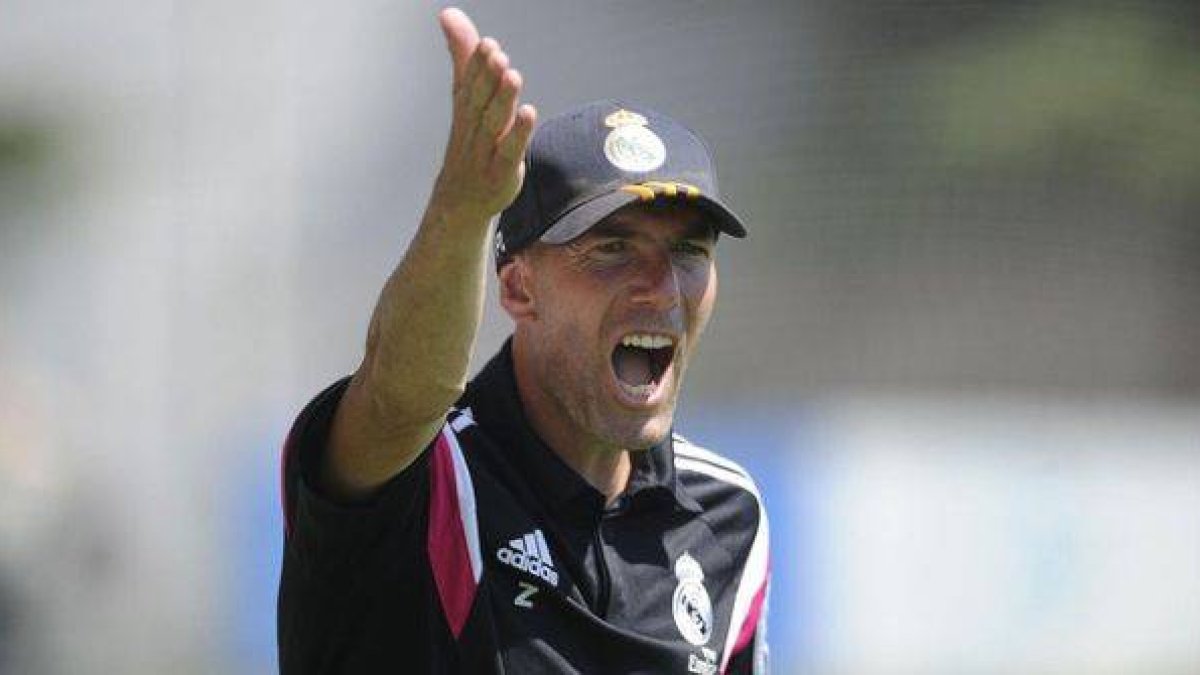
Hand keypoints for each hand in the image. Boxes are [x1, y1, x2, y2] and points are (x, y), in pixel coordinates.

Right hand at [432, 8, 536, 222]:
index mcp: (466, 109)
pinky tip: (529, 114)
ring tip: (512, 76)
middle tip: (497, 54)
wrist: (460, 200)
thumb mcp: (465, 99)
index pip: (470, 84)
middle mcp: (474, 128)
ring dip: (503, 100)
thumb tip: (449, 14)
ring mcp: (486, 152)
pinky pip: (508, 153)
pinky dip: (518, 135)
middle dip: (488, 78)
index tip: (488, 44)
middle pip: (480, 101)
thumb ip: (463, 57)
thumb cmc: (469, 142)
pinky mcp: (500, 173)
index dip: (478, 64)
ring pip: (493, 124)